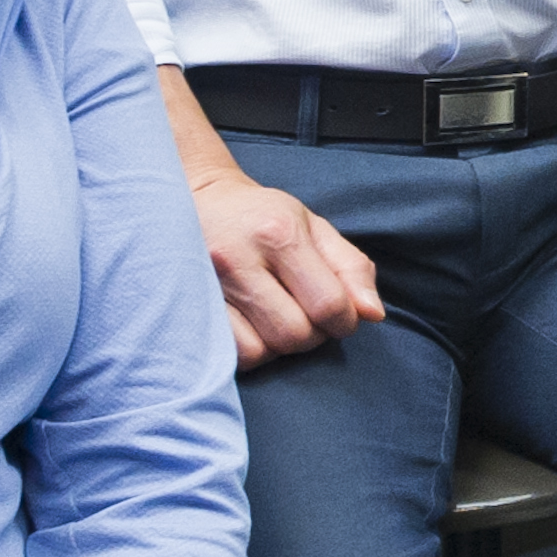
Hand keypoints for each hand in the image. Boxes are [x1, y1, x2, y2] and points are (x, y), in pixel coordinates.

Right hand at [184, 157, 379, 369]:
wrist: (193, 201)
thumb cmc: (263, 217)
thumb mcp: (314, 227)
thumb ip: (351, 268)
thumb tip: (373, 315)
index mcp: (278, 233)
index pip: (328, 305)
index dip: (344, 322)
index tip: (339, 316)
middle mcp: (237, 259)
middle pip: (294, 335)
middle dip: (311, 335)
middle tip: (305, 315)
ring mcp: (204, 285)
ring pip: (260, 351)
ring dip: (277, 346)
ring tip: (275, 321)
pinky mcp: (183, 306)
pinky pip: (228, 355)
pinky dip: (247, 350)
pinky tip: (251, 328)